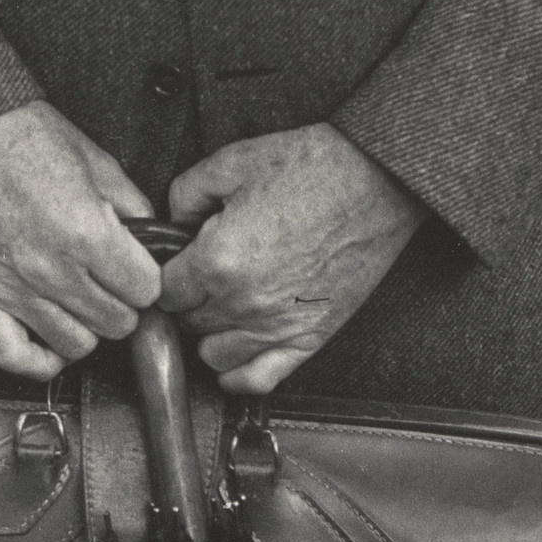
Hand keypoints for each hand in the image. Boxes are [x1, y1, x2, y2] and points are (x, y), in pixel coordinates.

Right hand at [0, 101, 161, 378]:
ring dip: (88, 326)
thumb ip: (134, 207)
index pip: (146, 291)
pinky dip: (40, 361)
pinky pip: (15, 357)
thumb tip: (152, 241)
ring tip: (84, 302)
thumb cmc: (26, 138)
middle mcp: (54, 270)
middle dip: (123, 303)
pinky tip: (53, 342)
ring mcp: (16, 289)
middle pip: (117, 323)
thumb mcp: (99, 163)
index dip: (147, 279)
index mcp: (88, 235)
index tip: (139, 270)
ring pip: (77, 345)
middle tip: (114, 282)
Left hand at [159, 124, 424, 393]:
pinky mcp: (310, 338)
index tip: (177, 263)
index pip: (163, 292)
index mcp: (217, 261)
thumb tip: (171, 225)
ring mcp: (277, 327)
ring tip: (222, 307)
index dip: (166, 275)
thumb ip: (185, 195)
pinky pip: (258, 380)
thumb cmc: (311, 167)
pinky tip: (238, 350)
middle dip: (188, 300)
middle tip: (202, 276)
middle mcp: (243, 303)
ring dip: (211, 334)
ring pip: (215, 356)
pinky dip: (240, 373)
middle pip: (187, 324)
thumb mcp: (232, 162)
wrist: (377, 181)